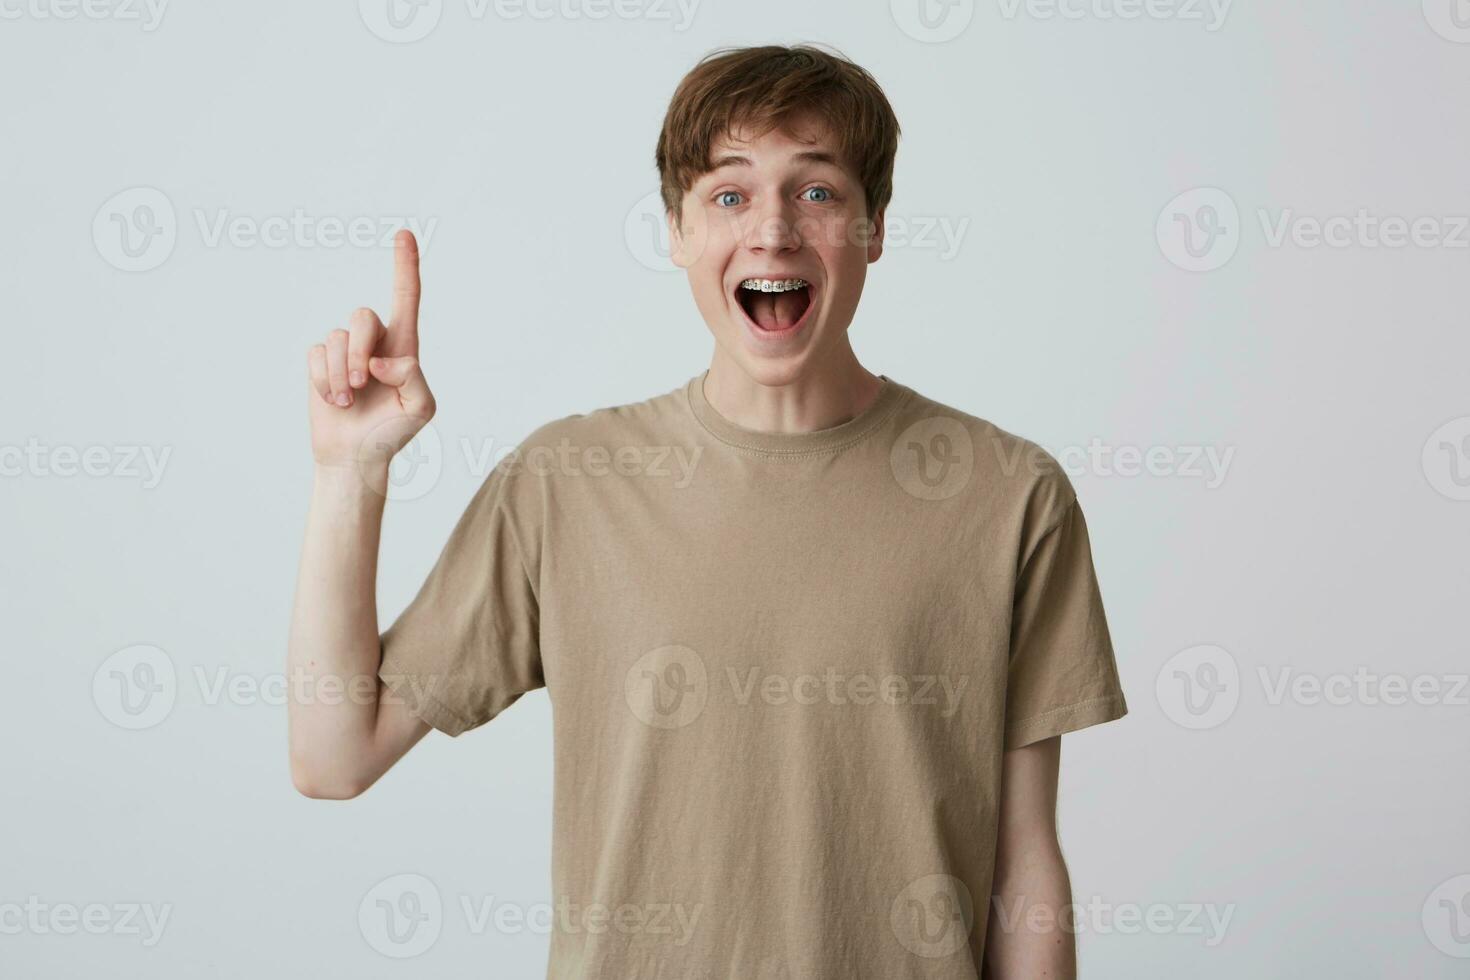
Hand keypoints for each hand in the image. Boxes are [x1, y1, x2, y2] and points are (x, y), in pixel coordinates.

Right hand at [306, 230, 435, 474]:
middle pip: (362, 317)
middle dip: (359, 350)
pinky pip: (316, 355)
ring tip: (348, 401)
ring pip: (336, 338)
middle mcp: (374, 342)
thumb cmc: (393, 432)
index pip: (407, 299)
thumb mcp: (420, 408)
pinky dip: (324, 381)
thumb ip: (414, 378)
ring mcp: (345, 351)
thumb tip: (383, 359)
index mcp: (404, 346)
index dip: (405, 266)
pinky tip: (333, 400)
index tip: (404, 234)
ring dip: (341, 375)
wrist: (357, 456)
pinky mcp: (321, 362)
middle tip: (363, 385)